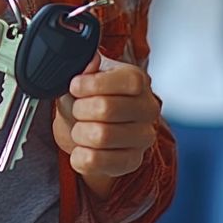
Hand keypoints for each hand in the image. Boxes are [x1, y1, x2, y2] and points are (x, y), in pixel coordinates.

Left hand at [52, 52, 159, 190]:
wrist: (88, 128)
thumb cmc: (87, 98)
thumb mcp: (83, 77)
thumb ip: (85, 67)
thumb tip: (92, 60)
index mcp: (137, 80)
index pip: (129, 82)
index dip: (94, 85)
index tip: (75, 86)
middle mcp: (147, 109)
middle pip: (107, 109)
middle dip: (79, 109)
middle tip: (77, 109)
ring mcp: (142, 137)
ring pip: (101, 136)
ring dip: (78, 132)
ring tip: (79, 128)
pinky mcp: (131, 161)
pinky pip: (97, 161)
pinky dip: (79, 155)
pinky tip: (81, 148)